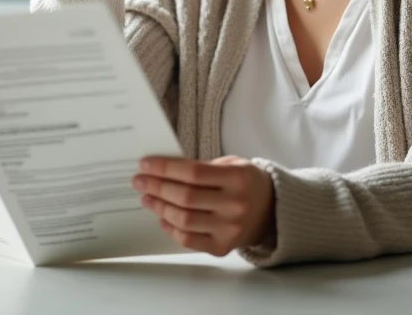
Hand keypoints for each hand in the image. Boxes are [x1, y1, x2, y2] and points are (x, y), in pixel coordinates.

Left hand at [133, 156, 274, 255]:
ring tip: (147, 197)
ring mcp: (229, 229)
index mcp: (238, 179)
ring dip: (159, 207)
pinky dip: (171, 228)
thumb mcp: (232, 164)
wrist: (272, 210)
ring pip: (184, 220)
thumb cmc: (245, 182)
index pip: (193, 173)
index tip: (145, 164)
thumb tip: (161, 170)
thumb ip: (201, 168)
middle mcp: (235, 206)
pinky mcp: (222, 247)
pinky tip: (161, 217)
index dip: (165, 168)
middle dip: (156, 187)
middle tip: (139, 181)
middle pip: (185, 197)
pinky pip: (188, 240)